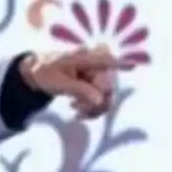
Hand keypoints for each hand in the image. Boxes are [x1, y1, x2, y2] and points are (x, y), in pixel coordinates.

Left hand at [19, 46, 133, 117]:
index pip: (105, 61)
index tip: (133, 66)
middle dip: (95, 103)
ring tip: (76, 112)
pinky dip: (92, 110)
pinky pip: (102, 101)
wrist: (38, 74)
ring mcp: (96, 75)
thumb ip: (79, 90)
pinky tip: (79, 112)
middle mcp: (95, 66)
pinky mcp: (95, 85)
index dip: (120, 65)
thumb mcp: (58, 83)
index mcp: (84, 59)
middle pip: (107, 88)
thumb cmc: (46, 73)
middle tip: (76, 110)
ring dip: (94, 109)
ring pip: (107, 97)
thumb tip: (100, 100)